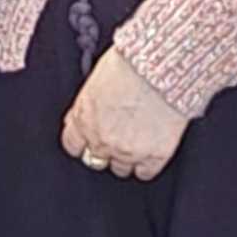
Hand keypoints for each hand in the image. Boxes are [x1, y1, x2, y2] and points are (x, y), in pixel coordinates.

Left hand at [65, 53, 194, 181]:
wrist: (163, 65)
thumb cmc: (131, 63)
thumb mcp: (96, 80)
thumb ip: (85, 106)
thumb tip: (78, 118)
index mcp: (84, 120)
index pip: (73, 145)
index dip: (83, 141)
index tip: (90, 139)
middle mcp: (102, 140)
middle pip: (96, 159)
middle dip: (104, 149)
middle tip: (117, 136)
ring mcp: (128, 150)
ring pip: (120, 169)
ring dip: (126, 157)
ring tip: (137, 140)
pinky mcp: (155, 154)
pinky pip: (145, 173)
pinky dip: (147, 165)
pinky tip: (150, 151)